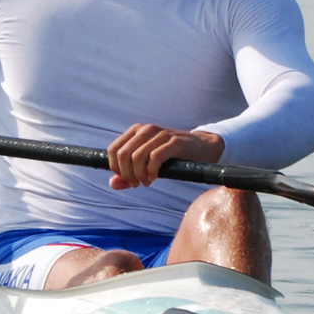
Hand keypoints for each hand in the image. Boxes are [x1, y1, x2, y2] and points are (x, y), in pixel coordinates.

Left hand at [106, 124, 223, 188]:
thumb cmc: (171, 157)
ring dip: (139, 175)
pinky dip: (151, 172)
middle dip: (127, 174)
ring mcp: (160, 134)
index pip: (113, 149)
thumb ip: (128, 174)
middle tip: (137, 183)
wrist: (201, 147)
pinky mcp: (174, 142)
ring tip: (146, 182)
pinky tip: (154, 177)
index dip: (115, 168)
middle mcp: (146, 129)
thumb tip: (112, 184)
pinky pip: (155, 158)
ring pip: (137, 157)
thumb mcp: (147, 165)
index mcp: (136, 131)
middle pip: (123, 155)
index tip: (126, 179)